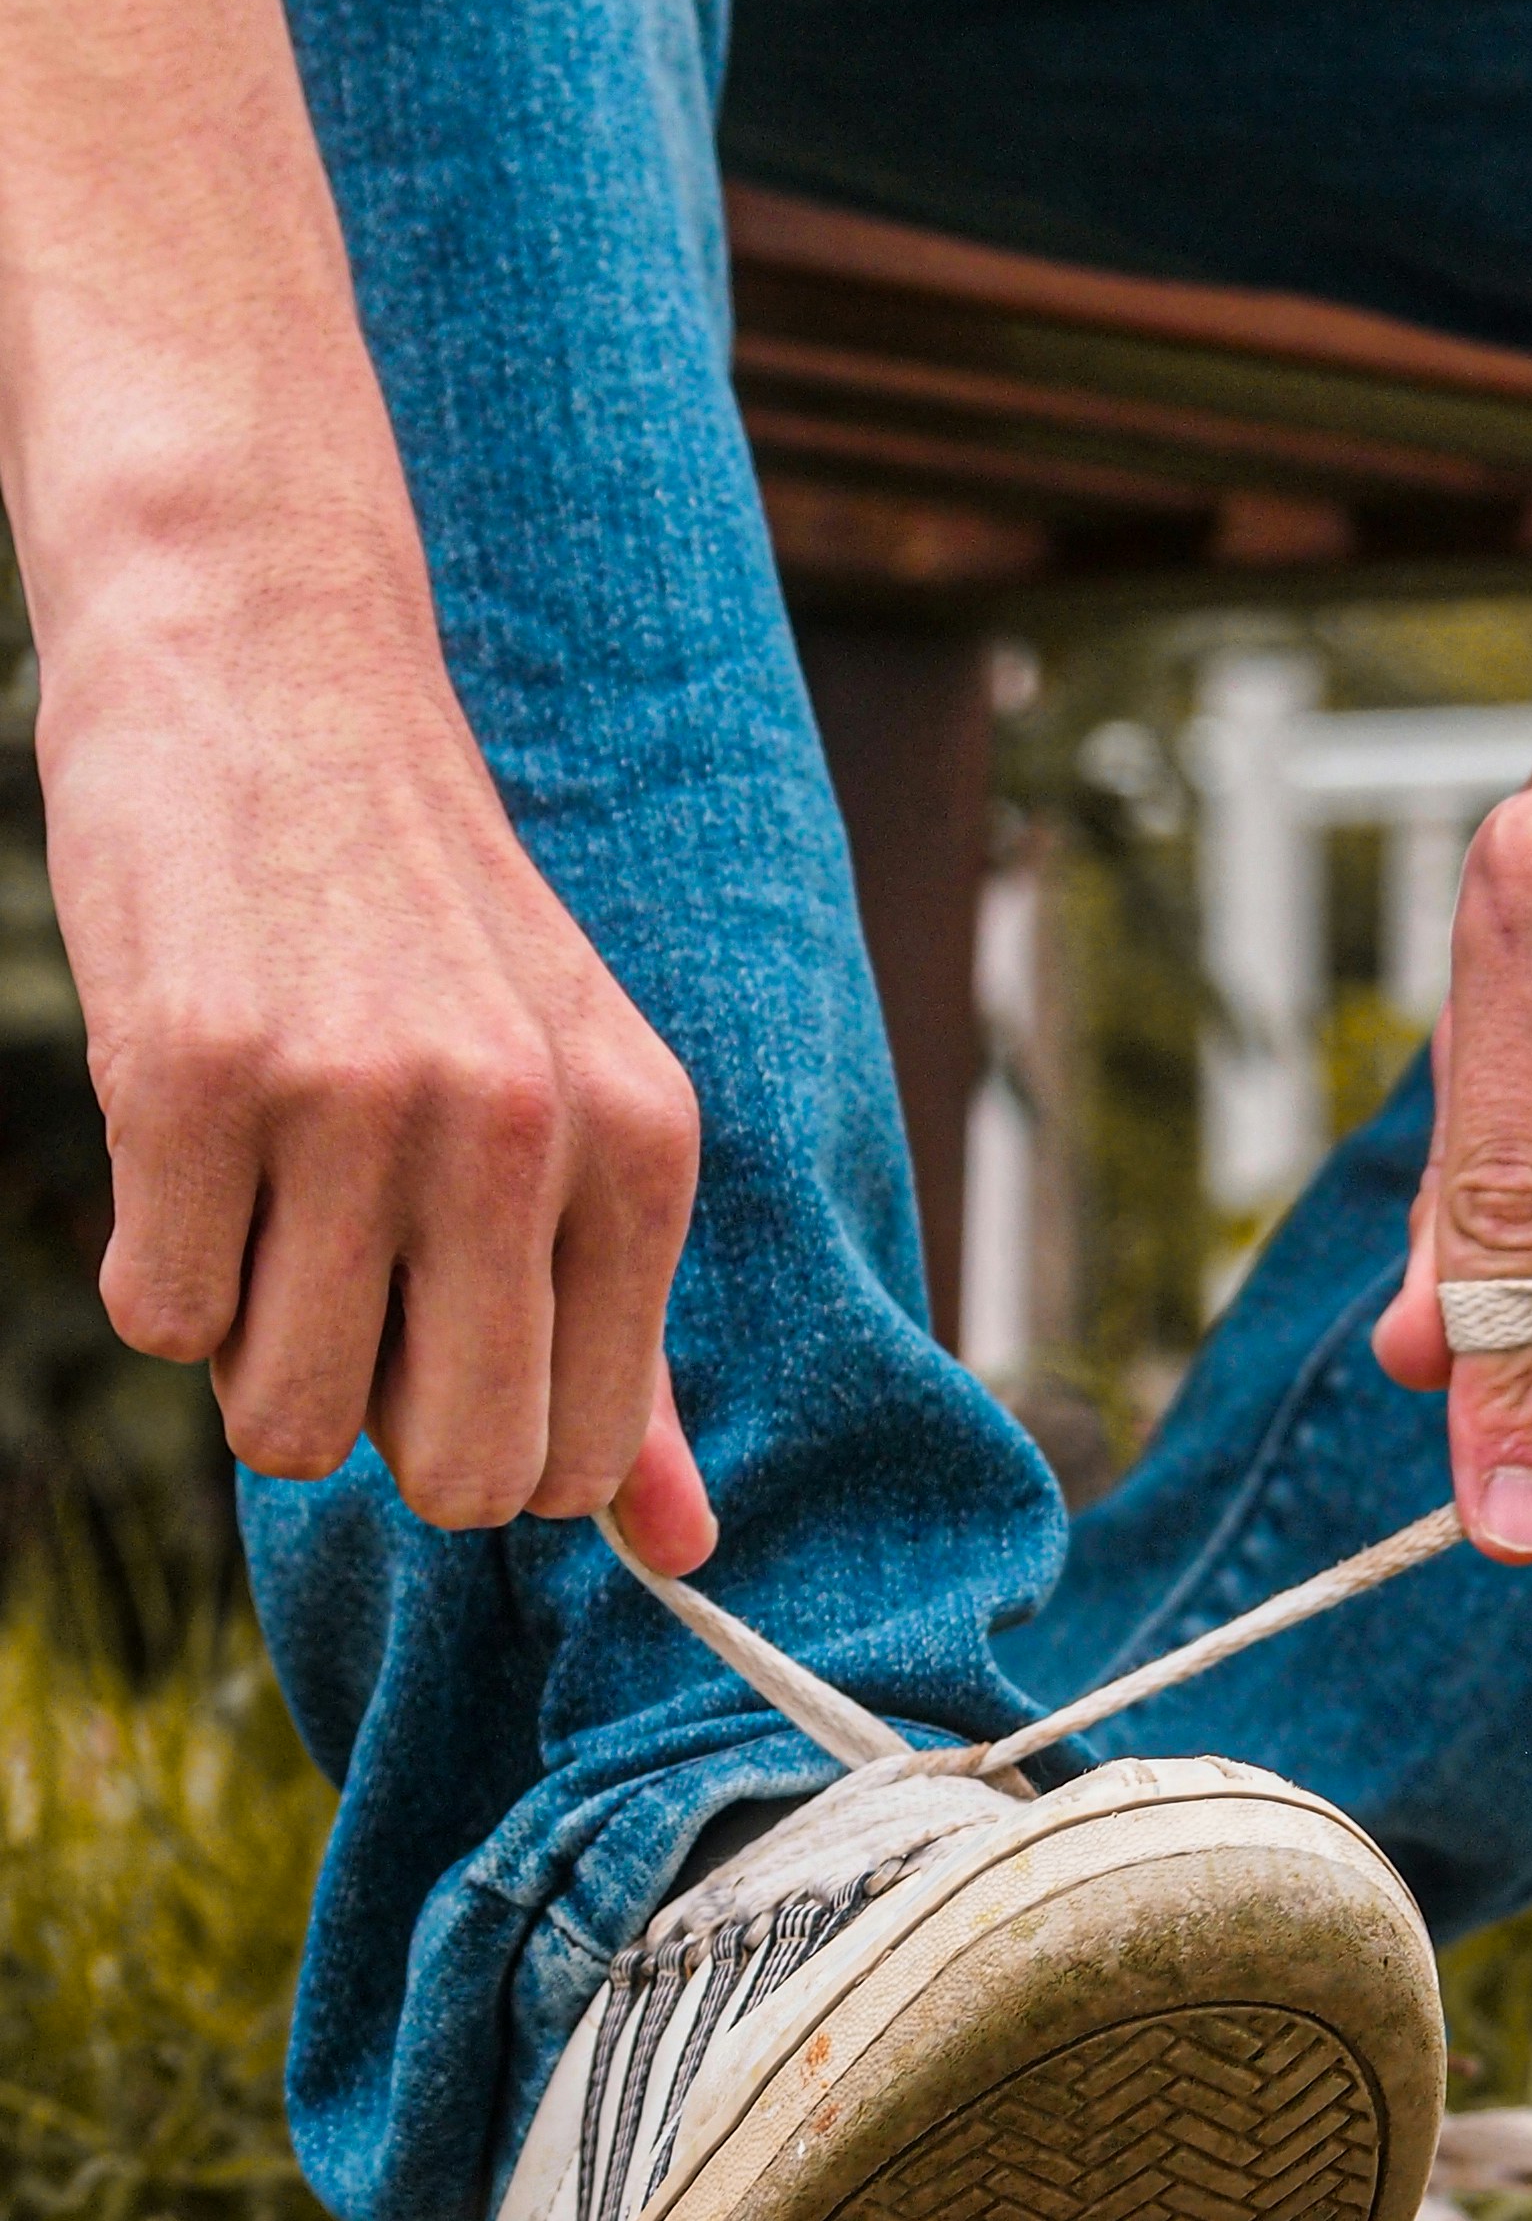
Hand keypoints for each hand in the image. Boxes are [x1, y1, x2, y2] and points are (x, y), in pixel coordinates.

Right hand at [36, 510, 715, 1570]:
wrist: (275, 667)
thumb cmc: (422, 922)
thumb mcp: (577, 1103)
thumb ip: (621, 1335)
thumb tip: (685, 1554)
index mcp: (640, 1149)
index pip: (569, 1471)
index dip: (471, 1430)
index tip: (434, 1309)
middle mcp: (519, 1132)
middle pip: (447, 1481)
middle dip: (370, 1423)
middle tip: (340, 1271)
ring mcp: (355, 1103)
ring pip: (280, 1422)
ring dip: (249, 1335)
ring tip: (269, 1176)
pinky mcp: (192, 1079)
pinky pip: (157, 1320)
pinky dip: (157, 1258)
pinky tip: (193, 1124)